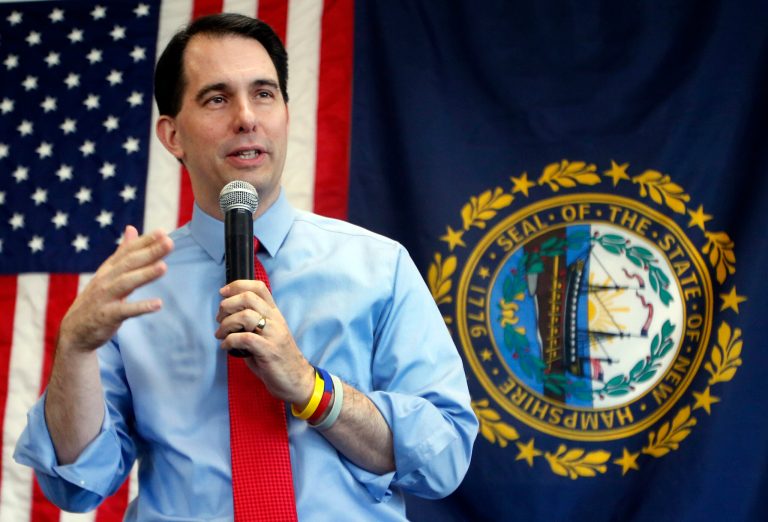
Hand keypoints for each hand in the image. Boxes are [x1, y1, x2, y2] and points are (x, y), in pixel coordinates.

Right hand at [57, 226, 173, 353]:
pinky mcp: (107, 316)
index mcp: (108, 269)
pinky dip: (141, 307)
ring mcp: (105, 298)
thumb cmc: (96, 299)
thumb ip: (122, 253)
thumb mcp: (108, 274)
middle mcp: (106, 280)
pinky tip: (158, 304)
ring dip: (145, 274)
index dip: (144, 242)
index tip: (162, 232)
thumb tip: (132, 228)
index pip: (128, 251)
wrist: (74, 331)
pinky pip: (125, 311)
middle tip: (169, 242)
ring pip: (126, 283)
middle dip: (149, 252)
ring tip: (164, 267)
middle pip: (130, 263)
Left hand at [215, 280, 314, 404]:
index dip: (238, 285)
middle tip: (220, 318)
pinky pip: (245, 338)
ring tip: (221, 334)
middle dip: (227, 305)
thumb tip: (226, 319)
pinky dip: (230, 341)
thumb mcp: (266, 335)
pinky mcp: (269, 351)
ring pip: (246, 315)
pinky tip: (226, 346)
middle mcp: (275, 320)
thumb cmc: (277, 359)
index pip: (259, 287)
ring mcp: (273, 335)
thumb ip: (250, 325)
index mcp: (274, 314)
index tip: (223, 292)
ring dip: (227, 324)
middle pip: (249, 297)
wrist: (296, 380)